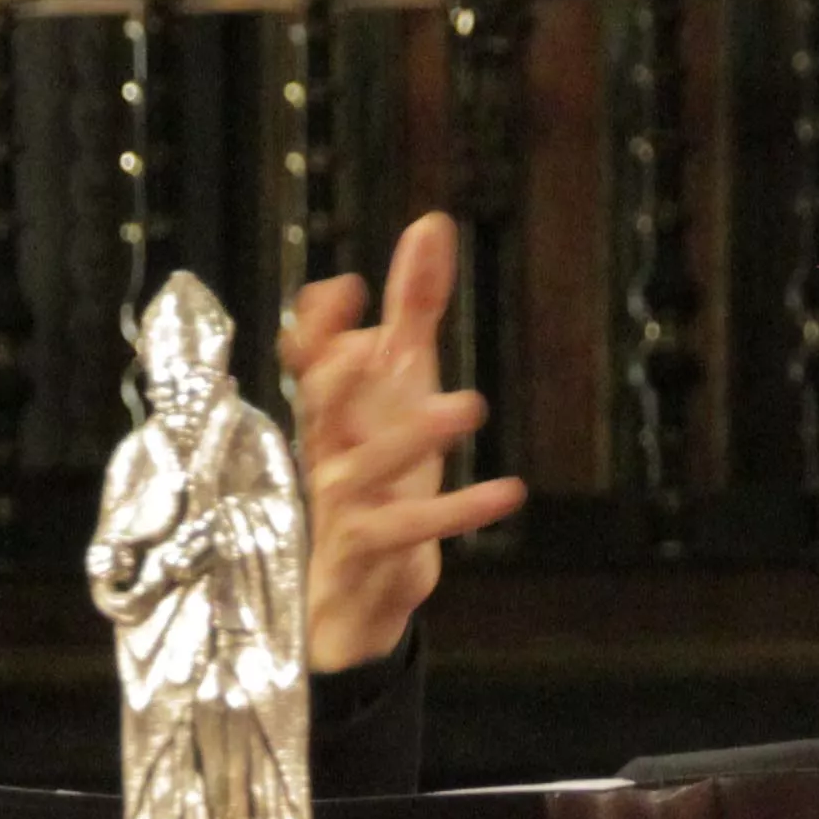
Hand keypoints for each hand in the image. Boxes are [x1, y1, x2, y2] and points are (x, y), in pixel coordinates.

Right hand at [280, 213, 527, 671]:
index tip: (349, 289)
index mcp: (330, 409)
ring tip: (472, 408)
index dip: (318, 328)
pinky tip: (511, 492)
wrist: (358, 593)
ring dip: (413, 439)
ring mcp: (342, 506)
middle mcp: (327, 451)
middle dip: (340, 377)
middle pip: (318, 407)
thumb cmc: (381, 472)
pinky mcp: (371, 553)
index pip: (307, 360)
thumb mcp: (403, 387)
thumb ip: (414, 311)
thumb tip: (430, 225)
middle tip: (377, 345)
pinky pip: (409, 530)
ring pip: (362, 469)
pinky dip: (460, 511)